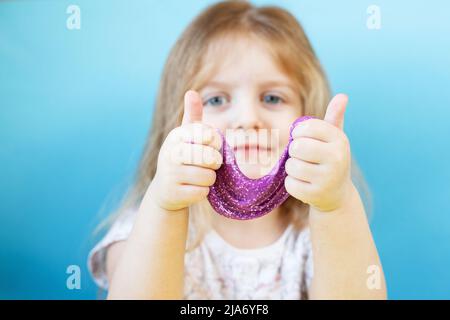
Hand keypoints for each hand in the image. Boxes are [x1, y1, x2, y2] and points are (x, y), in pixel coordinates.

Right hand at [149, 90, 222, 210]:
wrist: (166, 190)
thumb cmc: (182, 158)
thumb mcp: (186, 136)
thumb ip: (192, 115)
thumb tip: (191, 92)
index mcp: (176, 136)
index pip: (209, 136)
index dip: (216, 143)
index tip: (211, 146)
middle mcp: (170, 153)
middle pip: (211, 158)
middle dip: (214, 163)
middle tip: (207, 164)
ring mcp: (171, 175)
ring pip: (209, 177)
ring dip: (209, 178)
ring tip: (198, 176)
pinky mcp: (175, 193)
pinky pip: (203, 192)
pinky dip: (202, 192)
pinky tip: (191, 188)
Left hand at [285, 94, 352, 211]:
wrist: (337, 194)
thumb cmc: (330, 159)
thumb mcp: (334, 138)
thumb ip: (334, 117)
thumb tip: (343, 96)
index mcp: (340, 140)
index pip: (307, 127)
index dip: (298, 132)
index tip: (303, 138)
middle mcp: (337, 158)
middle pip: (297, 147)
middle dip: (294, 151)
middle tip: (303, 157)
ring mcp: (327, 178)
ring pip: (291, 166)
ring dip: (292, 168)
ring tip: (306, 171)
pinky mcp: (316, 195)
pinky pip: (290, 184)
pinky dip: (292, 184)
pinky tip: (305, 184)